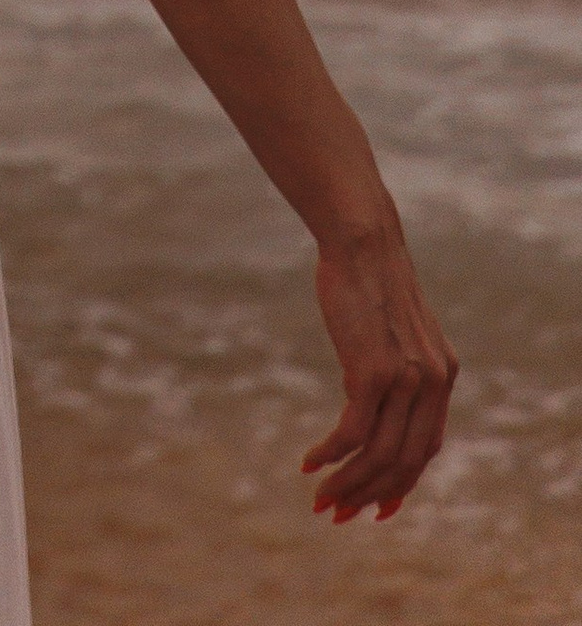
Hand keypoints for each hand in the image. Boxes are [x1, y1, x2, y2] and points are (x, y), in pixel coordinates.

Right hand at [304, 223, 457, 521]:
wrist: (361, 239)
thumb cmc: (368, 278)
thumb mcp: (395, 329)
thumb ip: (395, 367)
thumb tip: (362, 397)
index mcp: (444, 374)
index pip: (427, 448)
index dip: (401, 482)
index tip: (377, 506)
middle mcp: (434, 383)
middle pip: (404, 462)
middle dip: (370, 494)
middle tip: (338, 514)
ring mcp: (407, 380)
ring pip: (379, 455)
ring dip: (347, 483)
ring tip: (320, 499)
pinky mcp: (375, 372)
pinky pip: (353, 432)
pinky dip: (331, 453)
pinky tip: (310, 461)